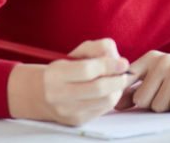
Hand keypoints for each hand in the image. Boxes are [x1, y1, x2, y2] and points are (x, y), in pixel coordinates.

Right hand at [8, 38, 130, 125]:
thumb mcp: (81, 51)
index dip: (109, 65)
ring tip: (117, 80)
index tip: (123, 63)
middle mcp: (58, 95)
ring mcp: (68, 111)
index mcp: (55, 74)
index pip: (87, 70)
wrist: (45, 94)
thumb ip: (100, 48)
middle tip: (125, 72)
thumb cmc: (69, 67)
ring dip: (118, 89)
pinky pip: (104, 110)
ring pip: (105, 101)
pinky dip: (112, 98)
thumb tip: (120, 62)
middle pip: (98, 89)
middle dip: (118, 79)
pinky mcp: (77, 121)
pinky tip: (110, 90)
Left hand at [115, 50, 169, 112]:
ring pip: (158, 105)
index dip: (129, 96)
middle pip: (141, 100)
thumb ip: (135, 90)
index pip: (126, 81)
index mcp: (152, 57)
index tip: (137, 99)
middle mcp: (165, 59)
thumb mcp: (157, 82)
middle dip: (154, 104)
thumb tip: (115, 103)